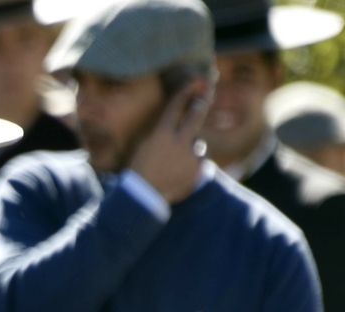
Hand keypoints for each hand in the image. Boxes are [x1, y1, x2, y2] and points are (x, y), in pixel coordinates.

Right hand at [130, 78, 210, 203]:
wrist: (145, 197)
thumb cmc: (140, 169)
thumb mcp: (145, 145)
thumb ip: (162, 132)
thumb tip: (177, 122)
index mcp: (162, 134)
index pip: (175, 107)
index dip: (186, 92)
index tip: (194, 82)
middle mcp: (179, 142)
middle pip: (196, 116)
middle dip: (201, 105)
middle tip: (205, 98)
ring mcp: (190, 156)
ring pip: (197, 145)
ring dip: (190, 150)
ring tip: (175, 165)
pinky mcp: (198, 170)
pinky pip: (199, 162)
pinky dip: (193, 166)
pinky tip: (180, 175)